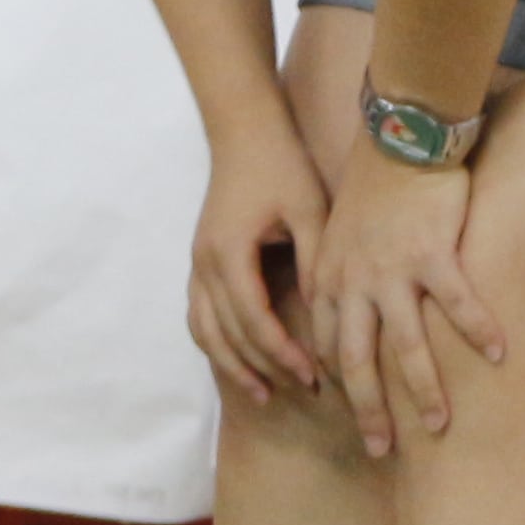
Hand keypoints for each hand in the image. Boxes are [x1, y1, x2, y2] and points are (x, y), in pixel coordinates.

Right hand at [187, 121, 330, 405]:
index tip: (314, 374)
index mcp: (229, 253)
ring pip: (204, 329)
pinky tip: (238, 359)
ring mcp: (196, 263)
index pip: (253, 319)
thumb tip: (328, 313)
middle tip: (303, 388)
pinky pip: (199, 314)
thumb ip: (315, 262)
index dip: (282, 351)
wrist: (245, 132)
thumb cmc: (281, 167)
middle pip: (228, 332)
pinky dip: (216, 342)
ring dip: (232, 363)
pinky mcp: (200, 261)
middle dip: (263, 365)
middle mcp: (204, 264)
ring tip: (262, 392)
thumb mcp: (308, 211)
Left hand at [305, 150, 507, 454]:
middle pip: (358, 362)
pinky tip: (500, 357)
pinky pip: (458, 302)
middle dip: (370, 412)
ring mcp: (393, 270)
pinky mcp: (432, 251)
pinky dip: (479, 330)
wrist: (398, 134)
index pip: (330, 349)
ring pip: (406, 345)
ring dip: (424, 390)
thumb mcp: (343, 236)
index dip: (340, 389)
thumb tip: (358, 316)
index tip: (353, 419)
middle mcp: (356, 282)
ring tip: (441, 426)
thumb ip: (347, 278)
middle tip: (382, 452)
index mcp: (331, 280)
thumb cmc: (377, 186)